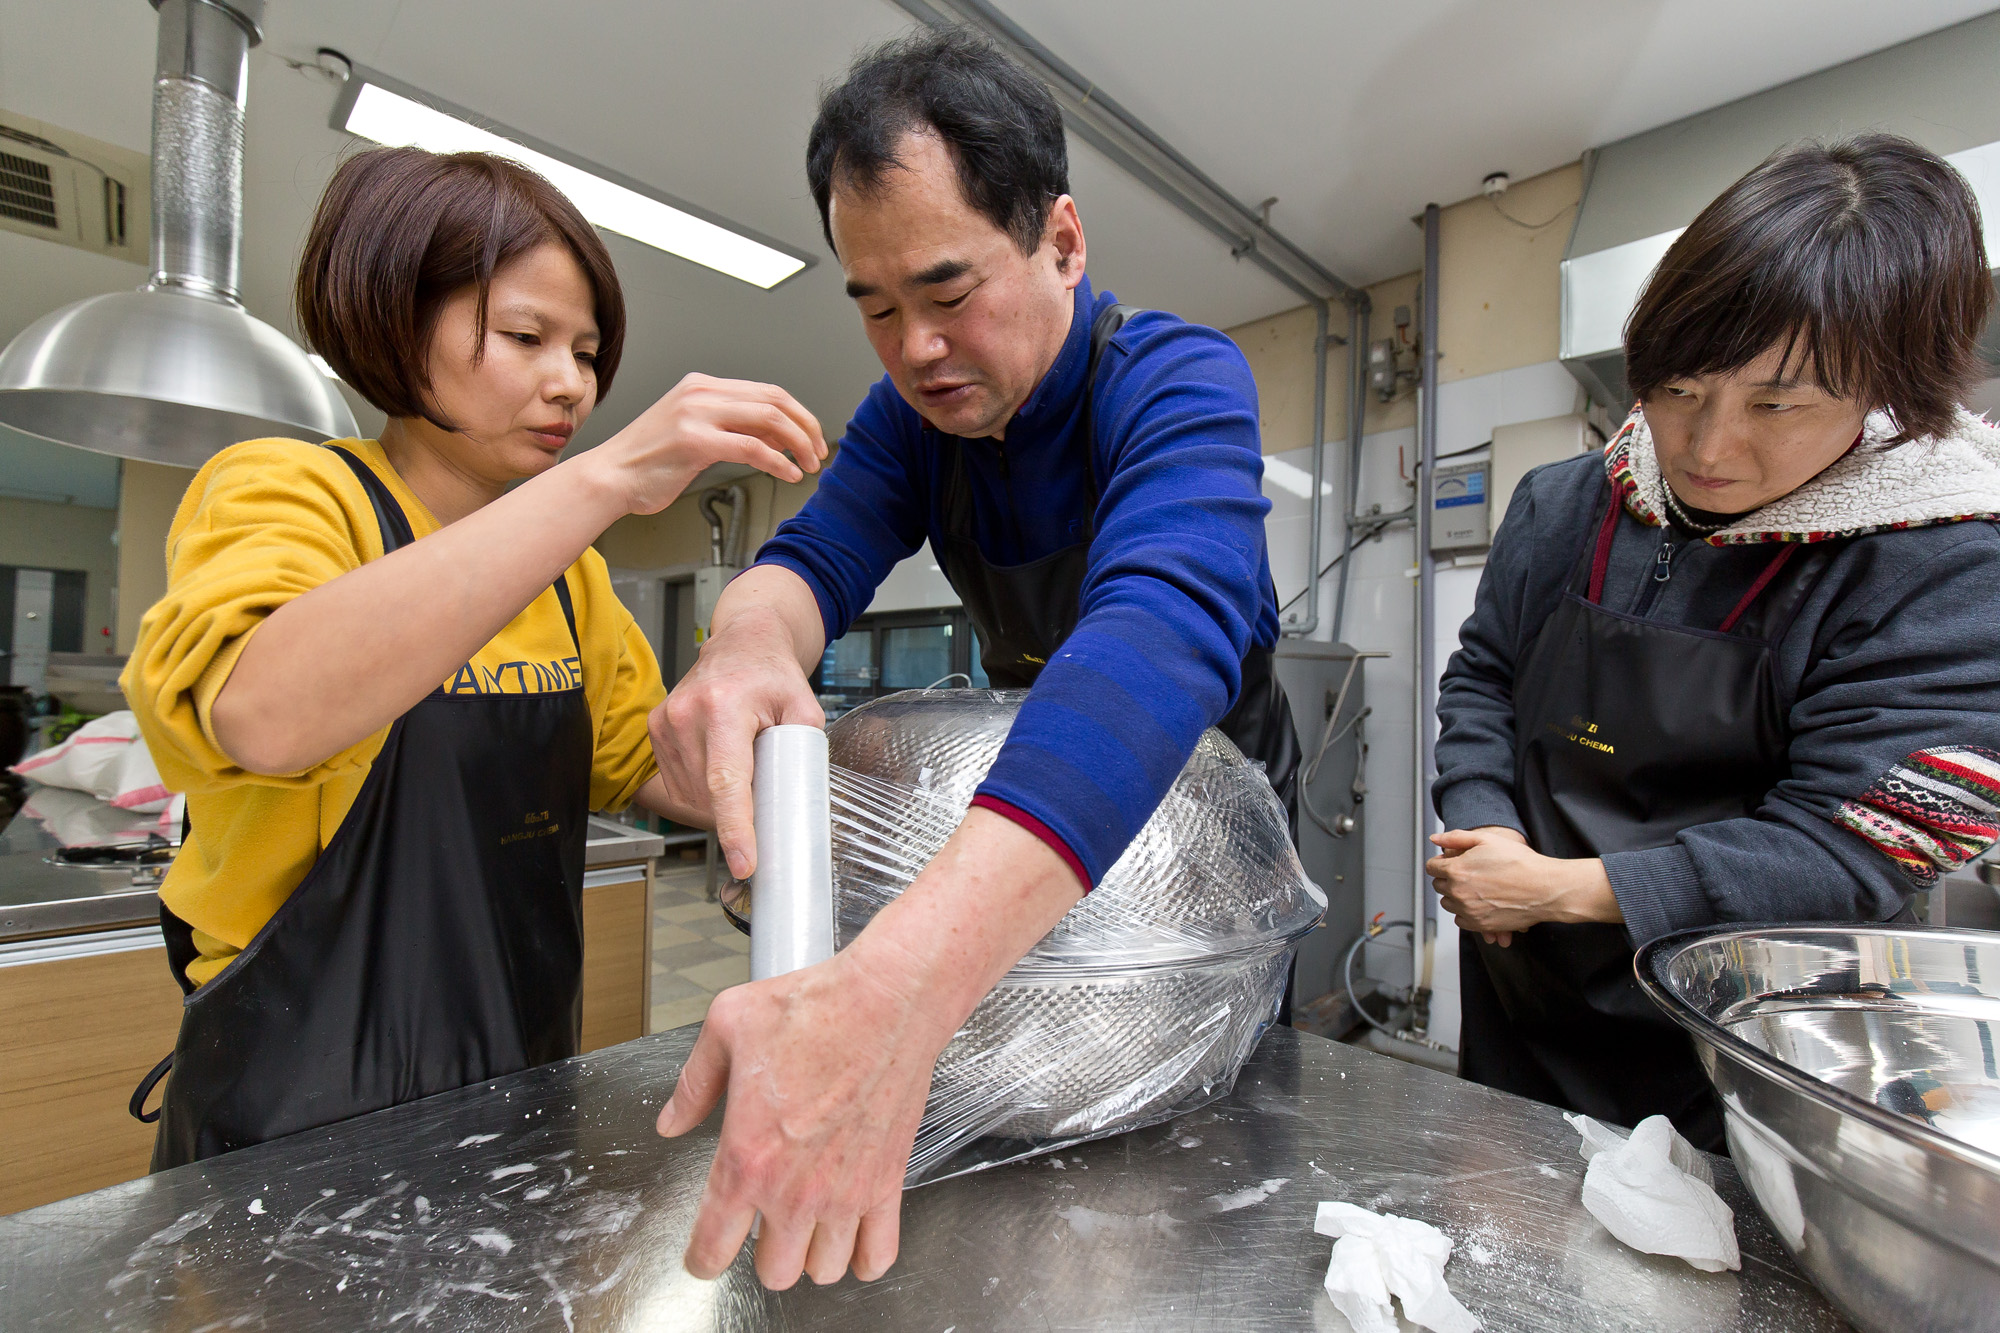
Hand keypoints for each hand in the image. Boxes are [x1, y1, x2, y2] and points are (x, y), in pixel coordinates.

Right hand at [586, 372, 826, 514]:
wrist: (609, 476)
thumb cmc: (648, 462)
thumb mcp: (692, 431)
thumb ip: (729, 426)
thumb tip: (774, 438)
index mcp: (702, 386)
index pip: (766, 390)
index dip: (797, 413)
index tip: (812, 436)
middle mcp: (701, 392)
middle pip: (774, 400)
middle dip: (806, 427)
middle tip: (819, 451)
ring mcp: (697, 414)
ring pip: (768, 419)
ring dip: (798, 444)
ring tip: (809, 465)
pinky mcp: (694, 440)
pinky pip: (752, 447)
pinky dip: (778, 462)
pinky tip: (788, 474)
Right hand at [649, 599, 822, 878]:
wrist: (742, 642)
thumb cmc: (772, 673)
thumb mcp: (804, 705)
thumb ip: (804, 748)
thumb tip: (798, 795)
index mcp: (725, 706)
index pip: (727, 781)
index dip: (735, 827)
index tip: (745, 862)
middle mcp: (687, 714)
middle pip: (708, 796)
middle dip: (736, 817)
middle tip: (765, 805)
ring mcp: (665, 723)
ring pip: (690, 796)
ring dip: (717, 805)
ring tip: (744, 775)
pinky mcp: (655, 731)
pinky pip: (677, 784)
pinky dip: (701, 793)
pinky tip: (720, 773)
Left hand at [657, 945, 948, 1287]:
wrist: (886, 1000)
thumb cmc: (815, 1008)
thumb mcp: (727, 1027)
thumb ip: (693, 1084)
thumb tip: (672, 1121)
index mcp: (747, 1157)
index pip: (712, 1248)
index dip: (700, 1258)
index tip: (704, 1251)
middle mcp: (796, 1188)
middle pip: (774, 1270)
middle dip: (761, 1252)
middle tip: (762, 1221)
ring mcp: (845, 1192)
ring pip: (823, 1270)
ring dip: (812, 1253)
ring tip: (807, 1224)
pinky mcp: (886, 1182)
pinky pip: (878, 1254)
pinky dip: (864, 1258)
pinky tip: (851, 1235)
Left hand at [1426, 827, 1619, 946]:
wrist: (1544, 888)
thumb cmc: (1520, 863)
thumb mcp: (1487, 839)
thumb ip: (1456, 838)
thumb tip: (1436, 839)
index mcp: (1456, 870)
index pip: (1432, 867)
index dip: (1440, 862)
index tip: (1449, 862)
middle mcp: (1458, 893)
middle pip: (1439, 886)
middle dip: (1448, 878)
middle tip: (1466, 873)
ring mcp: (1469, 911)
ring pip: (1449, 904)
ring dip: (1456, 896)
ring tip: (1475, 887)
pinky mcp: (1480, 925)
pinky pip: (1461, 920)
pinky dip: (1466, 913)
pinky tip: (1479, 902)